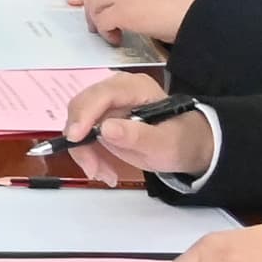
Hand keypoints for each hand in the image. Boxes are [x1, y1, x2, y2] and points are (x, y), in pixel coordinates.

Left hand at [47, 0, 201, 54]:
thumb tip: (91, 8)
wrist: (205, 18)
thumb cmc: (185, 15)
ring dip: (95, 20)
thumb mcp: (152, 2)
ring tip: (109, 32)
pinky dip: (106, 30)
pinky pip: (102, 18)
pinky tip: (118, 39)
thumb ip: (124, 1)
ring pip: (91, 1)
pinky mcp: (126, 7)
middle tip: (54, 10)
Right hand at [62, 83, 199, 187]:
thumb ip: (138, 136)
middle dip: (81, 140)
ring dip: (84, 151)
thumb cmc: (180, 141)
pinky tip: (103, 170)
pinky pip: (83, 135)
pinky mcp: (100, 119)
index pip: (102, 94)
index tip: (75, 139)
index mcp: (135, 87)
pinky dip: (88, 154)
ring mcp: (107, 105)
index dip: (84, 114)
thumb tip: (105, 128)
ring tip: (104, 174)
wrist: (186, 145)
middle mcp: (116, 90)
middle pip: (82, 107)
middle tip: (93, 169)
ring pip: (77, 123)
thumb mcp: (165, 144)